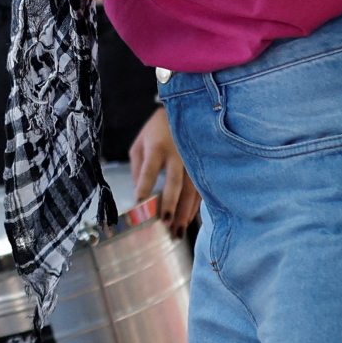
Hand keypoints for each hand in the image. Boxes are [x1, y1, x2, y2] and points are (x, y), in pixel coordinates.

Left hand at [129, 109, 199, 231]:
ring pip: (192, 190)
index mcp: (157, 146)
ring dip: (185, 212)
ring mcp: (193, 161)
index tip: (140, 204)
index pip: (149, 169)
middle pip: (175, 183)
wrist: (184, 111)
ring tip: (178, 231)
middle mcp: (178, 154)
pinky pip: (201, 191)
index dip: (144, 187)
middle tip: (166, 224)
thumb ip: (137, 169)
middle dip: (171, 205)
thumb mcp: (140, 144)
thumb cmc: (156, 131)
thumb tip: (139, 196)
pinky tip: (189, 221)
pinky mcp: (203, 167)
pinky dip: (195, 208)